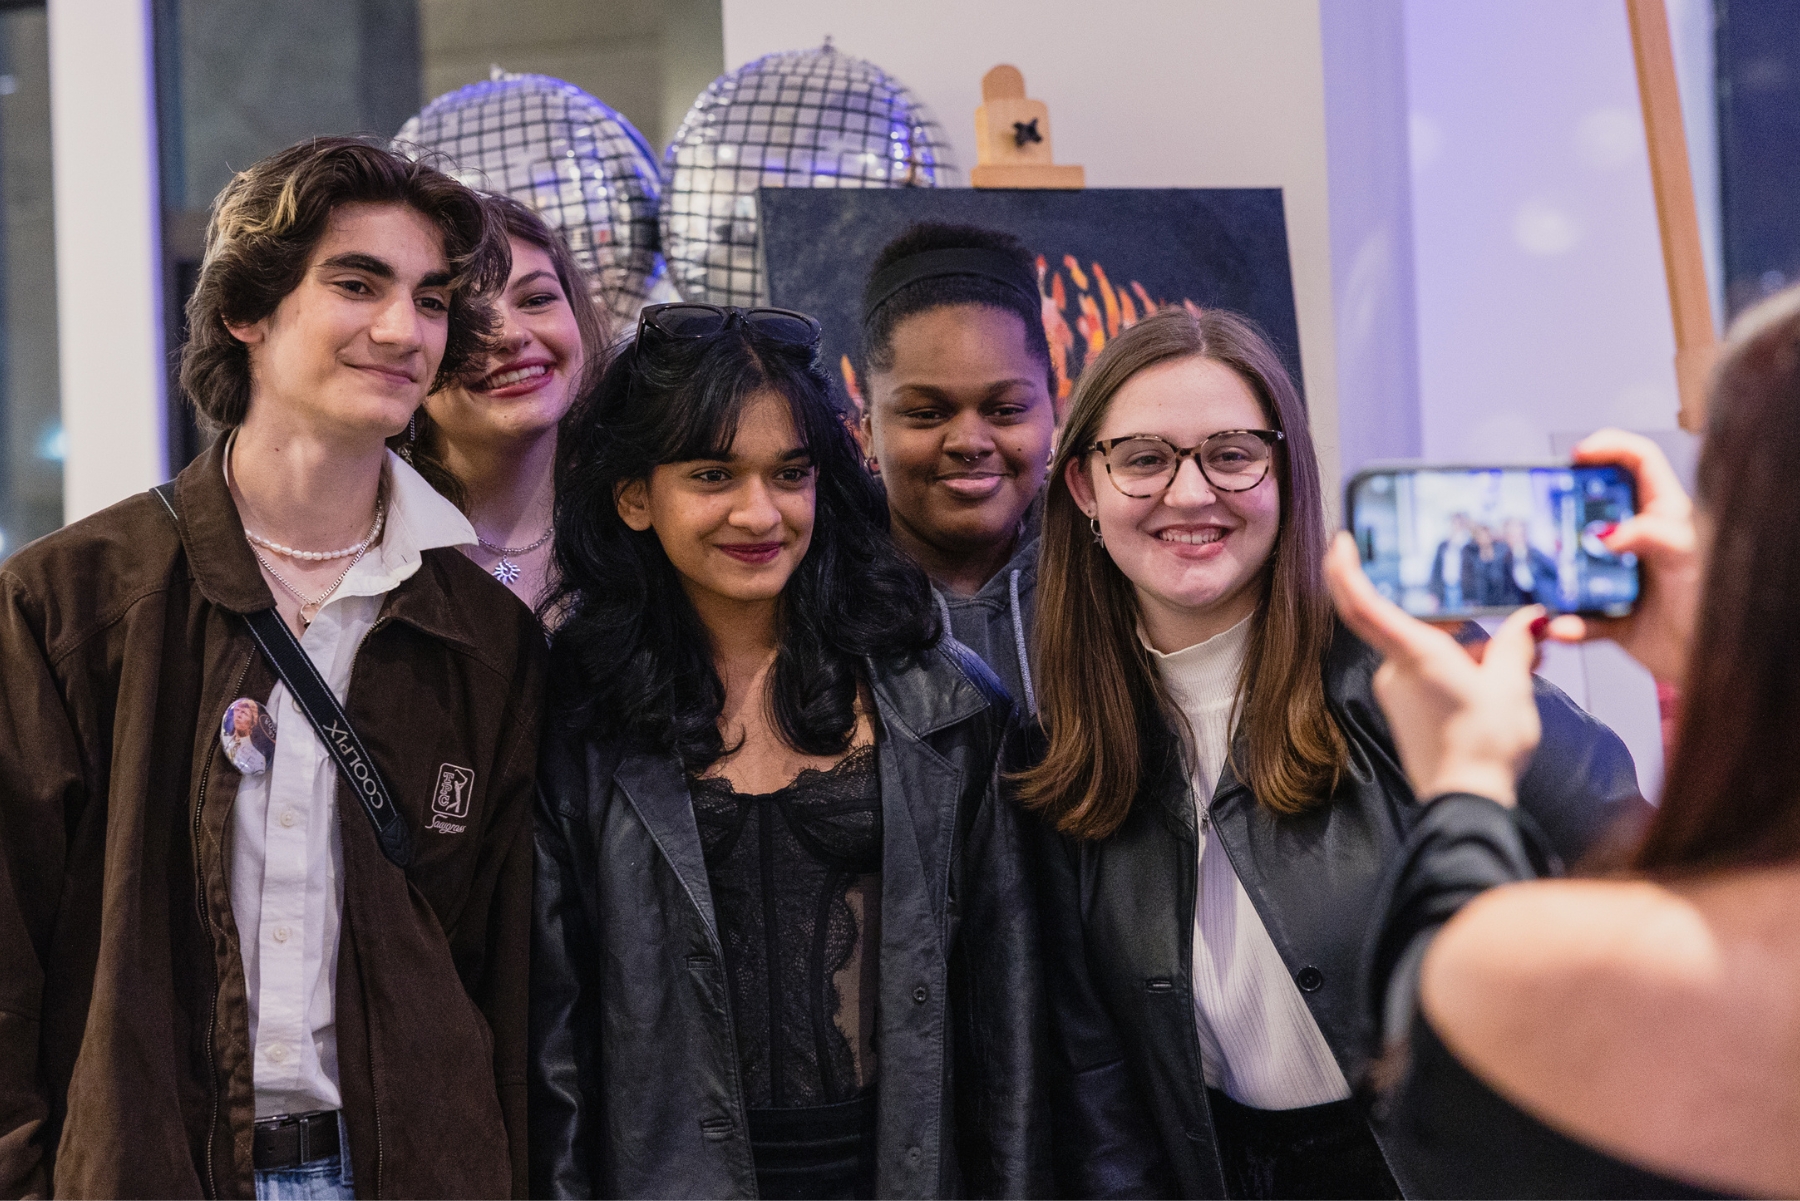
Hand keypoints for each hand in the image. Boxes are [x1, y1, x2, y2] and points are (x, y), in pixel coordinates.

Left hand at [1324, 533, 1541, 805]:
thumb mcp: (1511, 686)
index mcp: (1414, 655)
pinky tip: (1495, 682)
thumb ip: (1514, 646)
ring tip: (1513, 667)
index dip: (1345, 568)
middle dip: (1458, 623)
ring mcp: (1397, 690)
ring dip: (1466, 650)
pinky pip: (1427, 672)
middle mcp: (1396, 670)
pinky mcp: (1404, 708)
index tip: (1340, 540)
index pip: (1362, 602)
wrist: (1466, 801)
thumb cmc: (1483, 748)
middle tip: (1502, 634)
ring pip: (1427, 649)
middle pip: (1417, 623)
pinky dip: (1459, 669)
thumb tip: (1529, 622)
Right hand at [1542, 429, 1699, 685]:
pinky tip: (1562, 626)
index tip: (1577, 456)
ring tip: (1544, 578)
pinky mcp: (1607, 618)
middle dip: (1562, 513)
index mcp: (1664, 515)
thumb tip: (1606, 534)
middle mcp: (1637, 542)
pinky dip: (1565, 624)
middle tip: (1543, 518)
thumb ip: (1653, 535)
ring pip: (1572, 565)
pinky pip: (1575, 617)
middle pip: (1591, 511)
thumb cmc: (1716, 604)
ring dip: (1554, 574)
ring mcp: (1618, 578)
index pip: (1637, 463)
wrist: (1713, 664)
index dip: (1608, 448)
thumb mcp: (1690, 556)